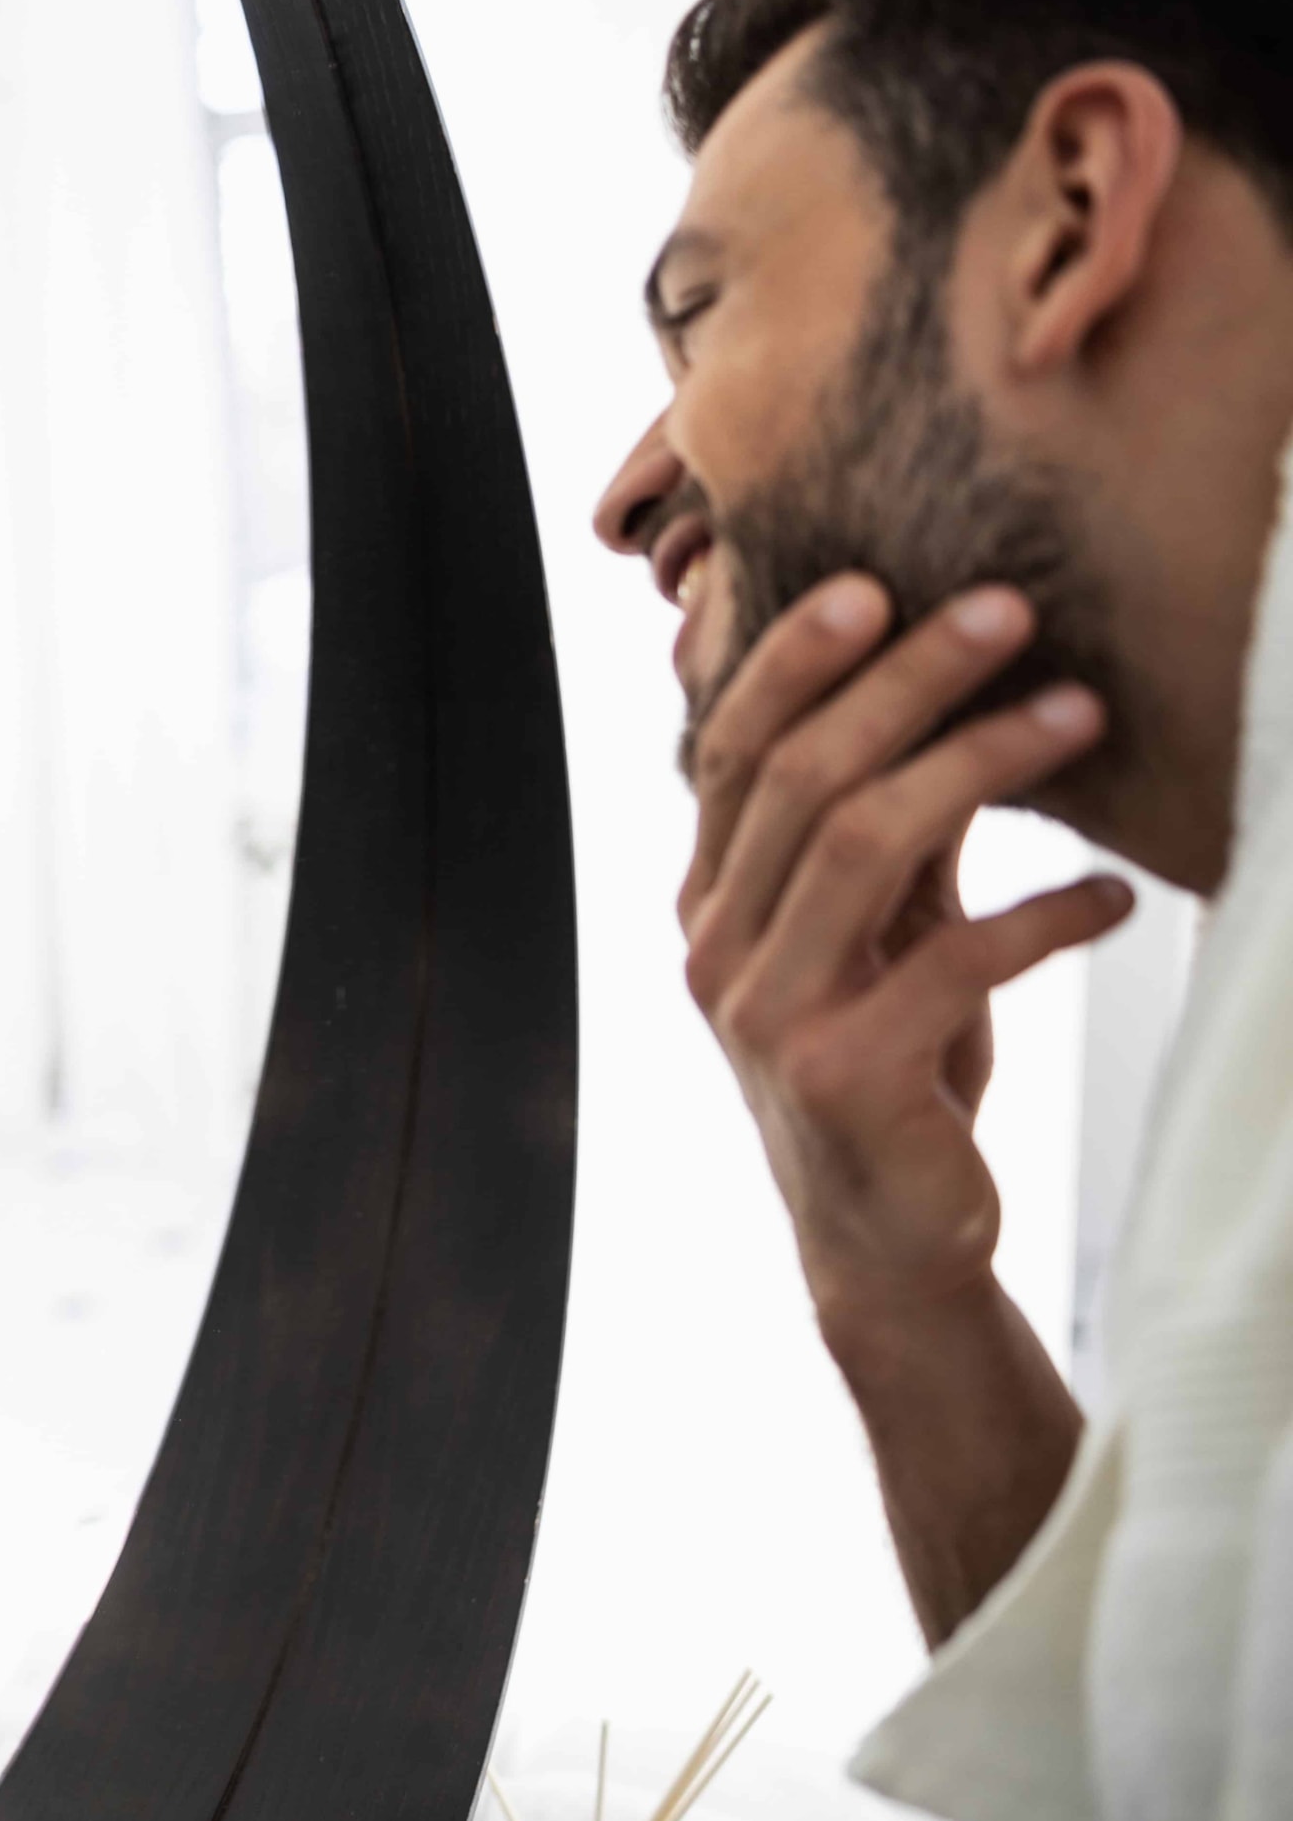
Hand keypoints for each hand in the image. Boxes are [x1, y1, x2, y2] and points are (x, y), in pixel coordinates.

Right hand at [680, 574, 1133, 1333]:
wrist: (885, 1238)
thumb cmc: (887, 1070)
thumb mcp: (875, 937)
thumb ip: (882, 833)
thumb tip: (932, 695)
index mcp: (710, 901)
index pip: (731, 750)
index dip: (794, 659)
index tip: (877, 582)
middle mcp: (717, 946)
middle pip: (801, 775)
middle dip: (907, 678)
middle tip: (1009, 610)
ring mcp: (768, 1011)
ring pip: (863, 842)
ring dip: (982, 761)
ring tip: (1084, 712)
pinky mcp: (842, 1071)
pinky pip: (948, 960)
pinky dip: (1043, 915)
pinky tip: (1110, 899)